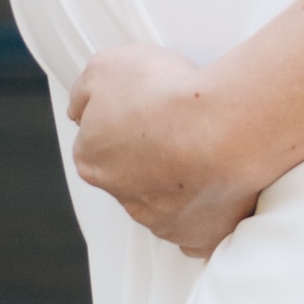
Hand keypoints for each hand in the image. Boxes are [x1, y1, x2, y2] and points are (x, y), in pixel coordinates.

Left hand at [67, 44, 265, 257]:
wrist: (222, 125)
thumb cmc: (168, 95)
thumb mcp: (106, 66)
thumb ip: (85, 91)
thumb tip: (80, 107)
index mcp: (93, 159)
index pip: (98, 143)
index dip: (124, 120)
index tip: (146, 107)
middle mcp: (123, 195)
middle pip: (131, 176)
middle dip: (151, 156)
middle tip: (179, 127)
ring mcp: (162, 220)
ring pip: (165, 203)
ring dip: (181, 183)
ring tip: (207, 150)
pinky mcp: (199, 236)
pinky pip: (198, 232)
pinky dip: (207, 215)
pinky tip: (218, 191)